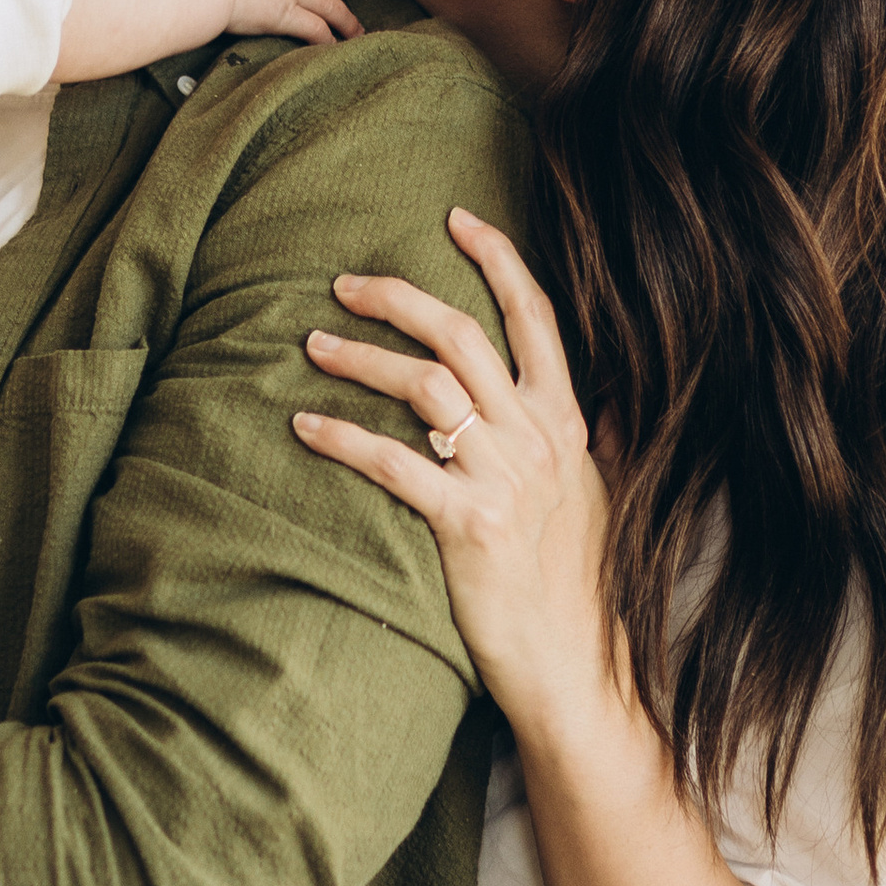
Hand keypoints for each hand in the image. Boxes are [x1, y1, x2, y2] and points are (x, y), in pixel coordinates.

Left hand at [292, 209, 616, 734]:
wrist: (577, 665)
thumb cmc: (571, 587)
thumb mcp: (582, 495)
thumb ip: (554, 440)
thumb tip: (520, 399)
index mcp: (568, 423)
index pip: (536, 318)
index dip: (497, 260)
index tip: (457, 219)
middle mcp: (539, 439)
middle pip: (460, 336)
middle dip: (398, 297)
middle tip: (344, 286)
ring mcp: (505, 479)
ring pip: (423, 385)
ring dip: (359, 359)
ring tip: (313, 347)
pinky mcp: (467, 525)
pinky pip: (392, 461)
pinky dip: (341, 435)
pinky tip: (304, 424)